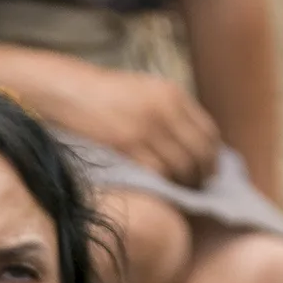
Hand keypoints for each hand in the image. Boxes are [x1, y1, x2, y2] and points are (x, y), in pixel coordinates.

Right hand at [87, 73, 221, 189]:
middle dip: (203, 174)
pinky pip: (158, 173)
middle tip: (198, 187)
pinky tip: (160, 189)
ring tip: (180, 191)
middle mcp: (165, 109)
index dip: (213, 156)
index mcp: (173, 94)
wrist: (68, 91)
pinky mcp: (127, 145)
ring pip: (182, 167)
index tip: (209, 169)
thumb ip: (170, 110)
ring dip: (184, 184)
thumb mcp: (146, 90)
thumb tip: (192, 139)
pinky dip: (163, 185)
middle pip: (200, 152)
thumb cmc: (104, 94)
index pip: (208, 131)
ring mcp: (147, 128)